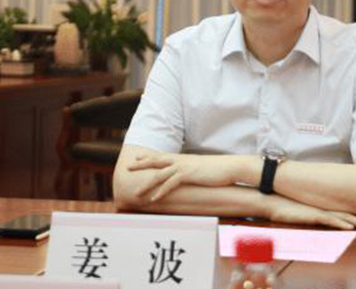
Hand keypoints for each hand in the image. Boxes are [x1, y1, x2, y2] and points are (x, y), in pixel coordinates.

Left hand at [128, 152, 243, 200]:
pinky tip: (153, 199)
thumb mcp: (200, 168)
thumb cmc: (216, 169)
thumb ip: (191, 170)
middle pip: (155, 161)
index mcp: (182, 158)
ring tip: (136, 193)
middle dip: (141, 165)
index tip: (137, 157)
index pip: (161, 156)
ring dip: (146, 184)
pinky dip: (161, 191)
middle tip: (128, 168)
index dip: (148, 157)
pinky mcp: (188, 174)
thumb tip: (187, 175)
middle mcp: (180, 160)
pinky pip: (170, 184)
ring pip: (159, 174)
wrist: (228, 167)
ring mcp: (183, 167)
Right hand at [265, 194, 355, 229]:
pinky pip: (329, 220)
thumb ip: (315, 214)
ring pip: (345, 219)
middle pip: (351, 216)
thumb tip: (322, 216)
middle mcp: (326, 210)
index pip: (348, 215)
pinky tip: (350, 228)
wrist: (272, 200)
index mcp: (326, 209)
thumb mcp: (304, 212)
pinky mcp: (312, 215)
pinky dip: (340, 224)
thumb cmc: (286, 206)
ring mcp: (320, 212)